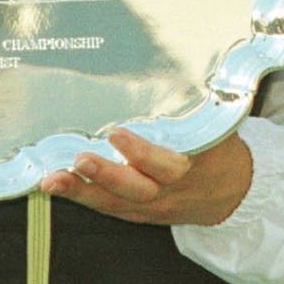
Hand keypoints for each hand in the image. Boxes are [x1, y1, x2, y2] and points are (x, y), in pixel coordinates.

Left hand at [41, 129, 251, 226]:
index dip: (141, 153)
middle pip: (135, 189)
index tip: (117, 134)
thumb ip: (192, 111)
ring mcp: (150, 207)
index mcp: (191, 168)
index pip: (166, 164)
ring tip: (52, 179)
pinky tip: (57, 186)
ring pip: (114, 203)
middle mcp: (168, 192)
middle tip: (79, 159)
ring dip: (81, 192)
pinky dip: (82, 197)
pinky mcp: (137, 214)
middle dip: (105, 176)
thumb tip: (173, 70)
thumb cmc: (218, 152)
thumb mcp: (215, 131)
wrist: (231, 194)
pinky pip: (108, 208)